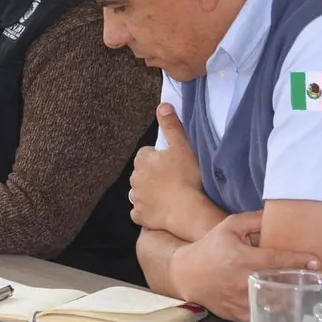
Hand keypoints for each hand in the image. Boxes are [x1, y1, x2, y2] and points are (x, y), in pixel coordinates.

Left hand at [131, 104, 220, 238]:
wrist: (187, 210)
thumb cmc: (187, 177)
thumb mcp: (181, 146)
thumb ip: (171, 125)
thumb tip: (162, 105)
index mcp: (142, 160)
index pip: (147, 154)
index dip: (160, 158)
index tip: (172, 163)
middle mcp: (134, 178)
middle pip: (143, 173)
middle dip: (153, 174)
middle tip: (173, 179)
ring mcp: (136, 198)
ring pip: (141, 192)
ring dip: (150, 192)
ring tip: (169, 195)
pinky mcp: (139, 216)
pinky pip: (141, 212)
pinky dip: (148, 211)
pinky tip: (161, 210)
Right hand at [170, 211, 319, 321]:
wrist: (187, 274)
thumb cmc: (210, 248)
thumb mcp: (229, 226)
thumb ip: (253, 219)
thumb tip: (276, 214)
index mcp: (242, 258)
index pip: (277, 260)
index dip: (299, 260)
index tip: (316, 261)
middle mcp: (243, 280)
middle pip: (280, 283)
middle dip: (300, 280)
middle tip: (314, 277)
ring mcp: (242, 300)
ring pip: (275, 303)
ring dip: (291, 297)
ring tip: (303, 291)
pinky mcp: (239, 313)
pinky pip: (264, 314)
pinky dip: (276, 310)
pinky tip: (284, 303)